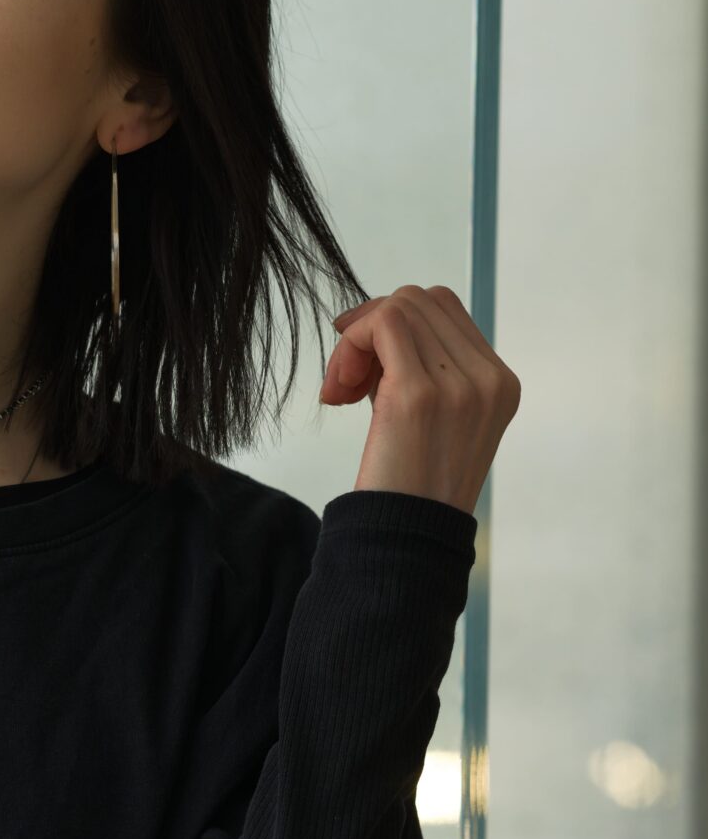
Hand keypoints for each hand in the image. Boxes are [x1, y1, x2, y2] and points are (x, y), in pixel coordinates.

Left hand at [318, 284, 519, 515]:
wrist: (406, 537)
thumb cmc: (411, 482)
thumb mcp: (438, 416)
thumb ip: (425, 365)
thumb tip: (375, 318)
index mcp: (500, 383)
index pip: (443, 307)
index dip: (395, 323)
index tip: (367, 367)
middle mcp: (489, 380)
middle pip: (418, 300)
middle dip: (371, 329)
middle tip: (348, 382)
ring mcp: (460, 385)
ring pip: (397, 306)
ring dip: (355, 340)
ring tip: (342, 391)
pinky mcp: (420, 393)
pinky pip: (382, 323)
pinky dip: (350, 344)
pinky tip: (338, 391)